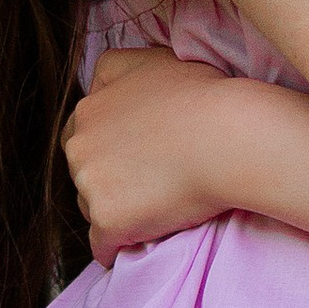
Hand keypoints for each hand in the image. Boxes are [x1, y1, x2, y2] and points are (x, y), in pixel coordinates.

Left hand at [63, 46, 240, 257]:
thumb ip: (114, 69)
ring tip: (158, 204)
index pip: (82, 139)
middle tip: (153, 180)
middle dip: (110, 180)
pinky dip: (121, 247)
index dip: (112, 150)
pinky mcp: (108, 221)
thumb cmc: (203, 96)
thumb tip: (96, 85)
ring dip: (117, 211)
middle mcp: (79, 147)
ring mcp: (90, 186)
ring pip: (93, 210)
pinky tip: (144, 239)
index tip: (140, 156)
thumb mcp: (152, 59)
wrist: (230, 137)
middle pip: (84, 176)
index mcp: (88, 110)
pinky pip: (104, 248)